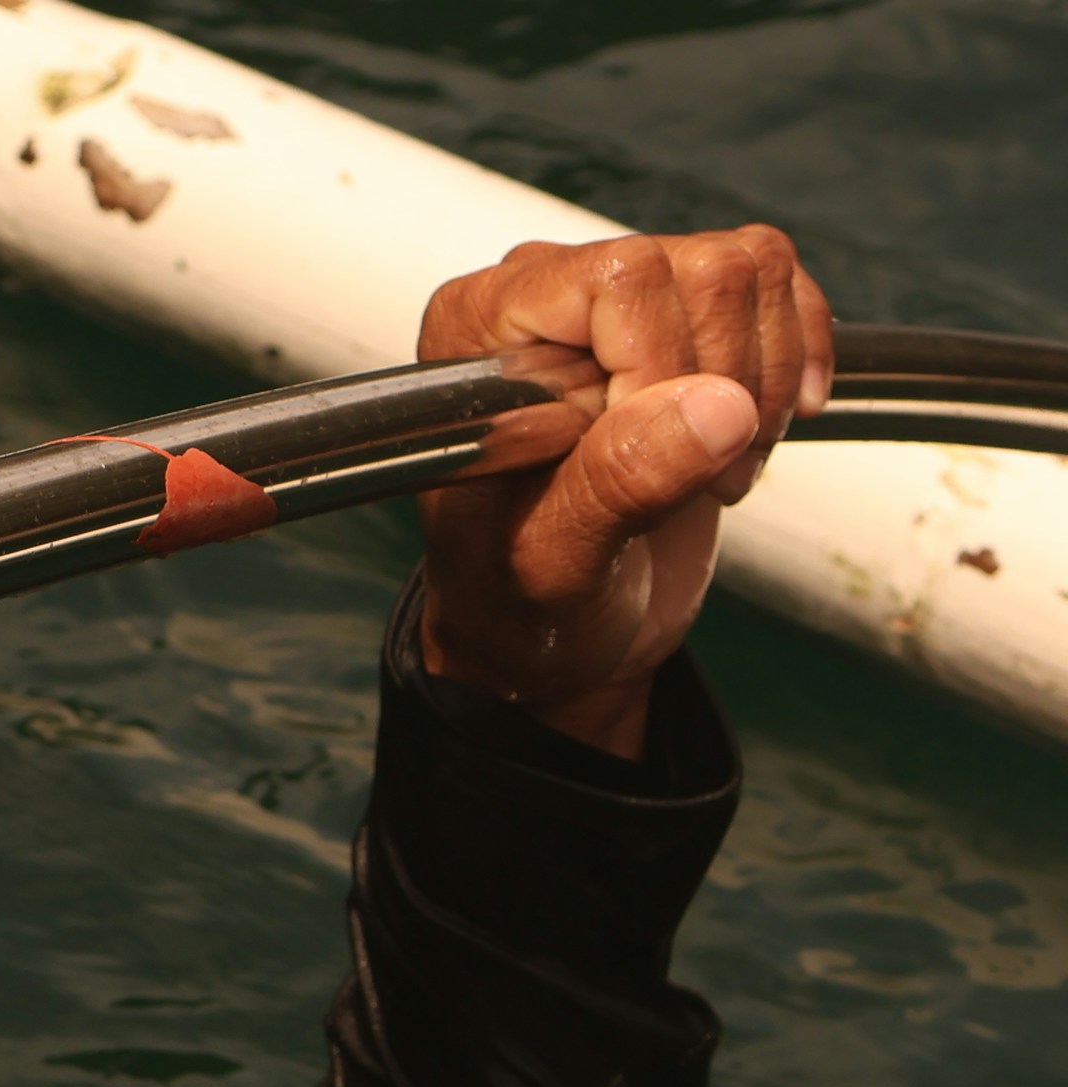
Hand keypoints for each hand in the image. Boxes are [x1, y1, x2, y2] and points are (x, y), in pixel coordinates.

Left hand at [416, 226, 832, 756]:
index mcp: (476, 329)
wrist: (556, 632)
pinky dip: (794, 359)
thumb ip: (617, 484)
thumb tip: (715, 408)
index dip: (664, 369)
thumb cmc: (521, 602)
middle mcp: (543, 293)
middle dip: (727, 386)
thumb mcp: (553, 565)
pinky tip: (758, 429)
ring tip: (714, 468)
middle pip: (706, 269)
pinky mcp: (685, 316)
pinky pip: (780, 283)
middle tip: (696, 482)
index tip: (643, 462)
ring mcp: (619, 297)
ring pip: (756, 269)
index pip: (623, 280)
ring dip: (762, 383)